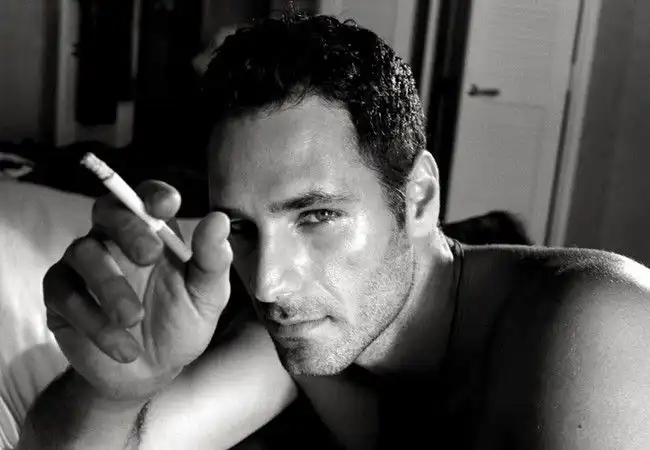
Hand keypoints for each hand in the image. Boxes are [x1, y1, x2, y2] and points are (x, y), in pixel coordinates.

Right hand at [44, 181, 232, 400]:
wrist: (152, 372)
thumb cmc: (181, 324)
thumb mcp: (207, 297)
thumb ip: (213, 261)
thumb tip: (219, 219)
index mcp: (154, 233)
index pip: (147, 197)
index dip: (153, 194)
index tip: (165, 205)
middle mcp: (115, 240)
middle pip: (107, 210)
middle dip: (128, 229)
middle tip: (150, 255)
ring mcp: (84, 265)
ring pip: (83, 253)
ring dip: (110, 285)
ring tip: (134, 319)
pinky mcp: (61, 295)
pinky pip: (66, 294)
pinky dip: (94, 322)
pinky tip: (124, 347)